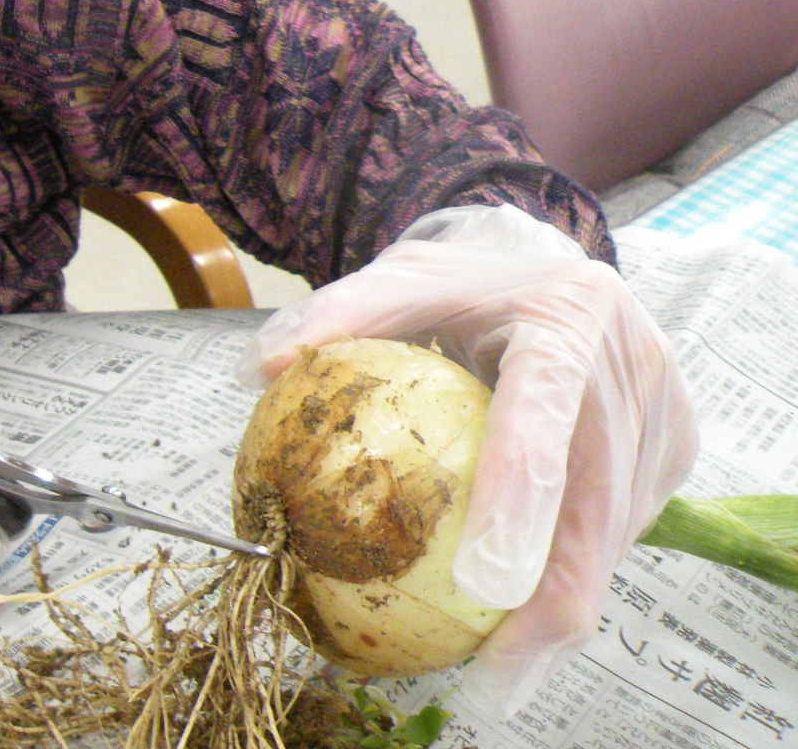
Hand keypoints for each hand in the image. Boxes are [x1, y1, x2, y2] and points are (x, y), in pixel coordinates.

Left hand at [237, 205, 696, 713]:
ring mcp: (662, 412)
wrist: (550, 262)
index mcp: (565, 316)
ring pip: (615, 533)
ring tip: (503, 664)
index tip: (486, 579)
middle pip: (596, 504)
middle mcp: (630, 366)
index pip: (541, 417)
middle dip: (554, 598)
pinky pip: (622, 528)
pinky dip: (576, 575)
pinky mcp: (673, 448)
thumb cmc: (464, 283)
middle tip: (495, 666)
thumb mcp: (401, 280)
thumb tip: (256, 369)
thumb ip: (336, 317)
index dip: (519, 502)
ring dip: (565, 602)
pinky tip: (524, 622)